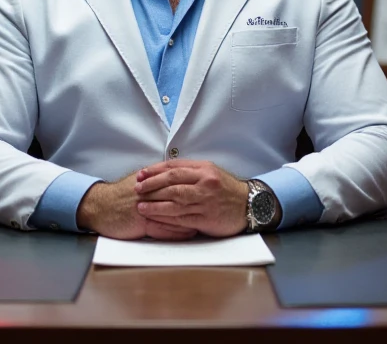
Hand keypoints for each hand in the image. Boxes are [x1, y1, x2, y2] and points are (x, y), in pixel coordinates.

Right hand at [75, 172, 196, 239]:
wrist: (98, 207)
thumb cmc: (118, 196)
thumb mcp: (137, 183)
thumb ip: (155, 180)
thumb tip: (172, 177)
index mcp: (149, 181)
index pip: (175, 181)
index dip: (192, 185)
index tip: (207, 190)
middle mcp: (149, 192)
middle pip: (179, 195)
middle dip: (197, 200)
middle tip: (213, 204)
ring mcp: (146, 208)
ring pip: (174, 212)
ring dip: (191, 217)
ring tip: (206, 220)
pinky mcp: (141, 223)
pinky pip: (164, 229)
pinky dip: (178, 231)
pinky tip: (189, 233)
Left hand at [134, 160, 250, 236]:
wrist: (249, 205)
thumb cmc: (226, 189)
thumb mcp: (211, 172)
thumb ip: (190, 171)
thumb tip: (165, 171)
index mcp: (204, 169)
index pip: (174, 168)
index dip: (155, 171)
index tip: (141, 175)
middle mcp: (205, 183)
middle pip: (172, 183)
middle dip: (151, 186)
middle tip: (137, 189)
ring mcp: (206, 201)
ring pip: (175, 201)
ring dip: (155, 204)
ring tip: (140, 206)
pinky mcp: (206, 219)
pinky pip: (182, 219)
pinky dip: (166, 219)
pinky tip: (155, 219)